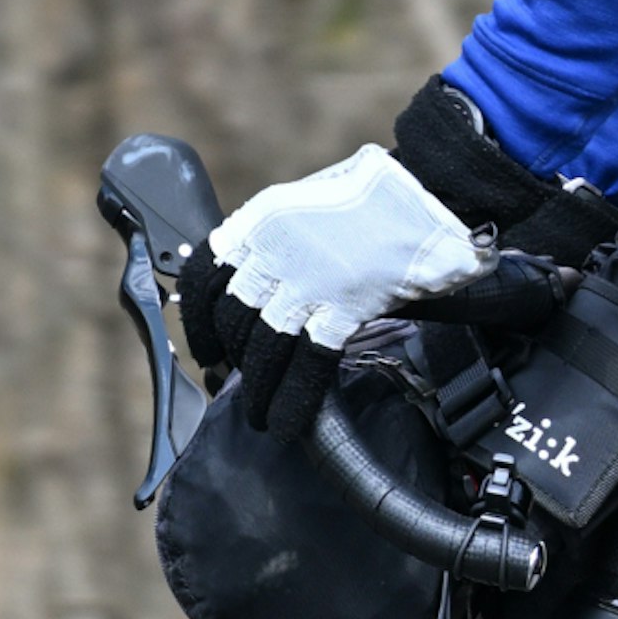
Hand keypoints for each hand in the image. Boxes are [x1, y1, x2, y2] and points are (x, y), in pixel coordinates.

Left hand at [192, 145, 486, 437]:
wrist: (418, 198)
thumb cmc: (372, 195)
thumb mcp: (305, 201)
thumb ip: (279, 237)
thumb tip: (267, 272)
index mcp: (259, 221)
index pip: (204, 275)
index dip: (199, 318)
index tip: (205, 343)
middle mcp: (272, 254)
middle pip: (234, 318)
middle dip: (233, 358)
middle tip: (237, 382)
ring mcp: (305, 285)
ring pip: (264, 348)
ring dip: (258, 390)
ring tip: (259, 416)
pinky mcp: (340, 310)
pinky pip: (308, 365)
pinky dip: (295, 399)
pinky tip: (287, 423)